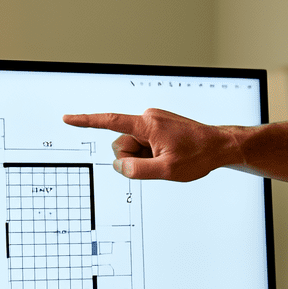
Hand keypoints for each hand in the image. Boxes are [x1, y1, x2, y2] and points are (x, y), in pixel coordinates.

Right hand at [63, 108, 239, 181]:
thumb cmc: (198, 156)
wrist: (220, 146)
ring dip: (144, 157)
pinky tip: (168, 155)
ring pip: (132, 146)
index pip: (110, 122)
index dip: (86, 121)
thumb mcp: (167, 170)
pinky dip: (150, 154)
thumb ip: (138, 170)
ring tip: (166, 158)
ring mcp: (153, 122)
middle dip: (133, 158)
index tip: (68, 118)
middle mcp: (148, 118)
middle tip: (158, 163)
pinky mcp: (158, 127)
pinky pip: (143, 144)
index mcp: (148, 124)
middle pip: (122, 144)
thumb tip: (119, 166)